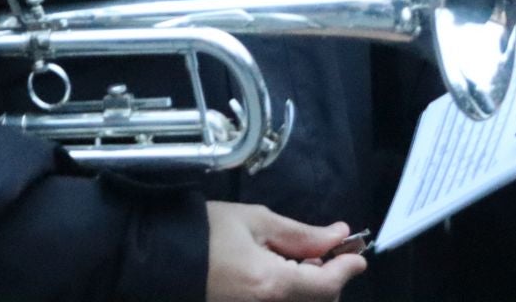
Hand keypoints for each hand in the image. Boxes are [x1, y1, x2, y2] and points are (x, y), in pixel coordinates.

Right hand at [205, 203, 367, 301]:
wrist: (158, 256)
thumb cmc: (203, 232)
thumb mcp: (255, 221)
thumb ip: (301, 233)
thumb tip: (337, 235)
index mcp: (270, 284)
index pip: (327, 285)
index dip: (347, 269)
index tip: (357, 256)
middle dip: (328, 281)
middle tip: (318, 254)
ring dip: (309, 290)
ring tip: (293, 263)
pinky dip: (288, 295)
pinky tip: (277, 277)